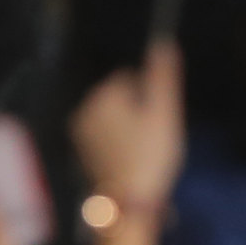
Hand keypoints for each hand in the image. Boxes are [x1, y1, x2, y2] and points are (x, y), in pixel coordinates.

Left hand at [71, 40, 184, 211]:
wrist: (130, 201)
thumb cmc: (150, 155)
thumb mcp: (164, 112)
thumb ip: (163, 77)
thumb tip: (163, 43)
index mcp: (103, 96)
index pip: (130, 79)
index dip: (150, 98)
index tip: (157, 121)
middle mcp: (85, 109)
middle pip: (120, 97)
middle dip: (138, 111)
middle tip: (152, 139)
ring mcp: (81, 131)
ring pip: (114, 117)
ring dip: (129, 128)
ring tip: (142, 151)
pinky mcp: (83, 150)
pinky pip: (106, 135)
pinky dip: (118, 142)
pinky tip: (130, 160)